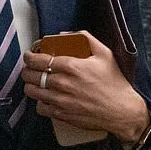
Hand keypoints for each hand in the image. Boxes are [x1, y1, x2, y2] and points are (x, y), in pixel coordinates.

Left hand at [21, 31, 149, 143]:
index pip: (38, 60)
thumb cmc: (115, 83)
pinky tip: (45, 98)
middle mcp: (62, 83)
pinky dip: (39, 102)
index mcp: (71, 66)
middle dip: (27, 70)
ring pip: (32, 91)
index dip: (29, 57)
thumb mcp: (105, 54)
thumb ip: (85, 39)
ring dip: (30, 85)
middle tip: (30, 69)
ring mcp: (60, 100)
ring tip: (35, 82)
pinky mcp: (61, 114)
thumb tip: (64, 35)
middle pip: (31, 75)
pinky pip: (39, 108)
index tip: (29, 56)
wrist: (122, 111)